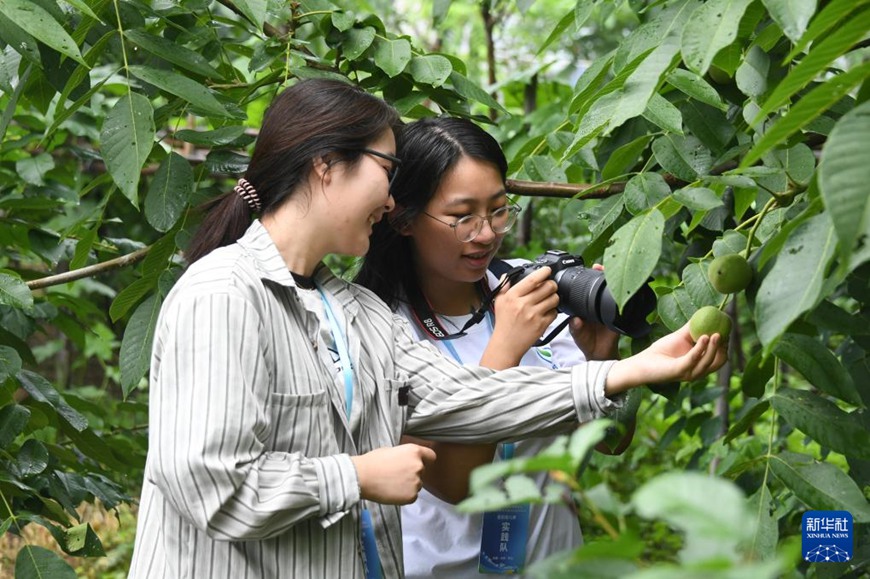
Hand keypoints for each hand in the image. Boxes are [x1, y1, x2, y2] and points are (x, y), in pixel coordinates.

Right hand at [350, 444, 435, 504]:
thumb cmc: (373, 462)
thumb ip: (404, 455)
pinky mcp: (412, 496)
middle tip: (396, 475)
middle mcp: (419, 466)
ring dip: (408, 485)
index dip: (426, 460)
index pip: (431, 456)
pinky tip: (392, 492)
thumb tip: (406, 460)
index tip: (420, 463)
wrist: (362, 477)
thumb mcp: (391, 450)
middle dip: (412, 474)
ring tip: (392, 484)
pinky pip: (412, 496)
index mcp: (414, 451)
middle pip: (422, 471)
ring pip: (417, 485)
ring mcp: (417, 482)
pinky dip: (404, 496)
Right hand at [483, 266, 558, 367]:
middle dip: (552, 284)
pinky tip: (546, 312)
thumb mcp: (499, 302)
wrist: (506, 344)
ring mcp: (534, 315)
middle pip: (548, 287)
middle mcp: (523, 305)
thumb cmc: (503, 323)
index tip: (547, 270)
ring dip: (554, 297)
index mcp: (512, 297)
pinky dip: (553, 311)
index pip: (532, 280)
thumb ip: (503, 287)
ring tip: (549, 299)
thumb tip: (507, 275)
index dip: (543, 272)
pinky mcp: (541, 325)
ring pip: (554, 299)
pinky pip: (554, 313)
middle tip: (550, 286)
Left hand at [568, 265, 618, 359]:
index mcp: (585, 306)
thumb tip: (575, 320)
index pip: (587, 288)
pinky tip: (626, 292)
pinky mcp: (619, 317)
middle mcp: (597, 305)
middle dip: (602, 274)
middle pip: (601, 285)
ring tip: (611, 272)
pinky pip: (623, 306)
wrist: (599, 354)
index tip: (591, 267)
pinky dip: (625, 299)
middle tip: (601, 266)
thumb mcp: (577, 334)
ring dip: (613, 282)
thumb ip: (576, 328)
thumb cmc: (586, 342)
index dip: (589, 276)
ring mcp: (608, 309)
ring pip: (612, 292)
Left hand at [605, 323, 727, 394]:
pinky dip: (700, 348)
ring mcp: (689, 373)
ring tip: (715, 333)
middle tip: (723, 333)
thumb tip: (706, 312)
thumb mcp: (681, 336)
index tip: (726, 330)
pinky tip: (704, 336)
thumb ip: (693, 327)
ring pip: (708, 362)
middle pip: (718, 361)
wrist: (643, 362)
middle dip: (723, 348)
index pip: (720, 358)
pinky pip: (693, 359)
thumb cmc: (662, 351)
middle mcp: (698, 372)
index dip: (725, 345)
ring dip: (713, 348)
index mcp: (701, 365)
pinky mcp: (679, 372)